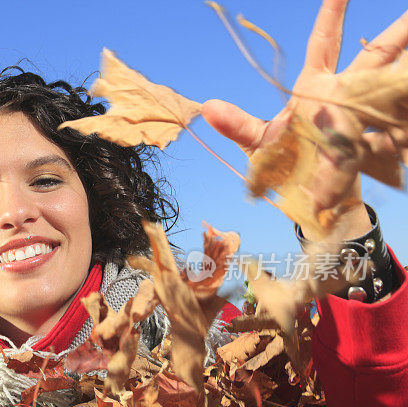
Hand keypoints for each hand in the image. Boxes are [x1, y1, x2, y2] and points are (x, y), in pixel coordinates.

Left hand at [202, 0, 407, 241]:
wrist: (306, 200)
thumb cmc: (284, 166)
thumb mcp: (259, 146)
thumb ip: (238, 125)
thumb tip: (206, 108)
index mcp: (316, 88)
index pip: (325, 44)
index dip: (332, 16)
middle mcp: (345, 95)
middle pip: (376, 55)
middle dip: (399, 34)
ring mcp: (365, 117)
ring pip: (394, 87)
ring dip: (407, 75)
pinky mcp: (378, 144)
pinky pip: (397, 133)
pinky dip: (402, 132)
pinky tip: (404, 132)